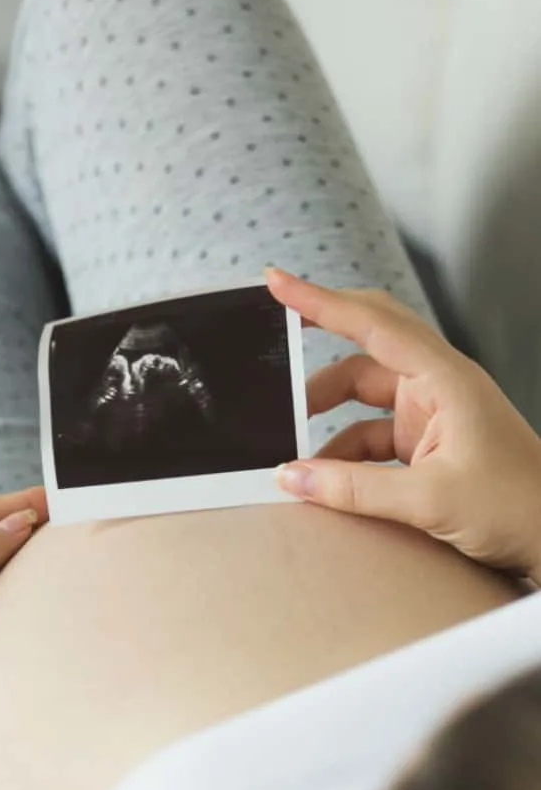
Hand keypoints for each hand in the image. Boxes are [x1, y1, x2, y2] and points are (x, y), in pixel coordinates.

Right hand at [267, 268, 540, 582]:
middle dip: (318, 345)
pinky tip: (322, 478)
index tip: (277, 282)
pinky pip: (372, 436)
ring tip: (289, 445)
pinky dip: (344, 454)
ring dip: (326, 418)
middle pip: (367, 346)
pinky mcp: (430, 446)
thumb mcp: (429, 500)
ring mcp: (434, 414)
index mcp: (445, 378)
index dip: (320, 301)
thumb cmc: (517, 507)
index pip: (372, 324)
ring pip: (363, 397)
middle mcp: (438, 385)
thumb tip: (292, 477)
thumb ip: (354, 488)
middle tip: (273, 343)